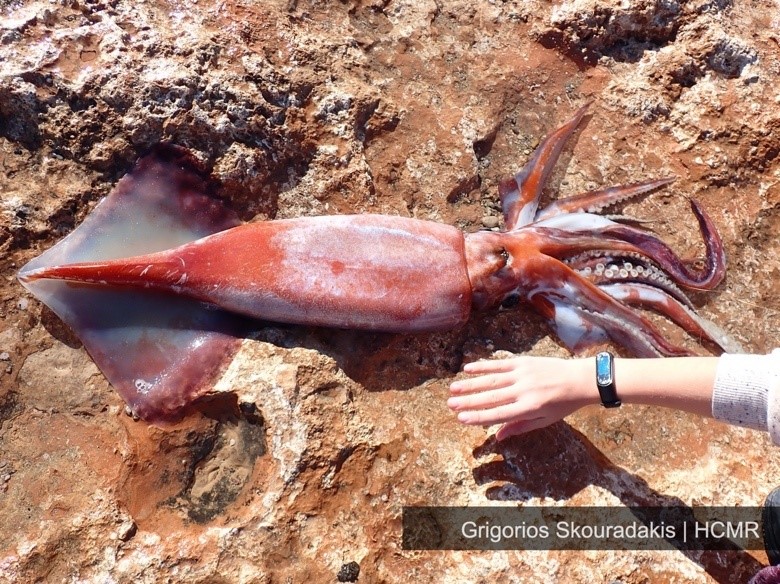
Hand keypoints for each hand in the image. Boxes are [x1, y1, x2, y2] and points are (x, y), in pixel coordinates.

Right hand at [448, 356, 596, 439]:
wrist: (580, 379)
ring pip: (491, 380)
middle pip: (490, 397)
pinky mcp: (522, 362)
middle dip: (468, 401)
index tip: (461, 419)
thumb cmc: (563, 404)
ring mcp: (522, 375)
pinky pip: (499, 365)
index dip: (478, 417)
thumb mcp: (544, 421)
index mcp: (529, 408)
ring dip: (470, 384)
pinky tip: (468, 369)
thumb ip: (519, 427)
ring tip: (453, 389)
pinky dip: (483, 366)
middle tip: (450, 404)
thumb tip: (497, 437)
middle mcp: (523, 391)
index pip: (498, 414)